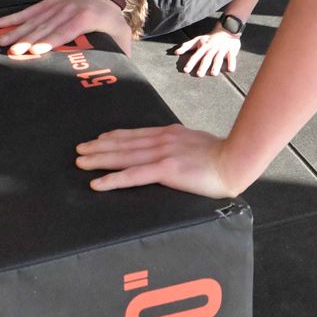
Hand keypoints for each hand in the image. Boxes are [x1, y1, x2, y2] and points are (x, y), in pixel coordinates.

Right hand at [0, 0, 131, 57]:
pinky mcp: (47, 3)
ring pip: (34, 19)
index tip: (35, 50)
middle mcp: (69, 9)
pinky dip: (12, 17)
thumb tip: (121, 76)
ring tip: (1, 41)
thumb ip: (121, 52)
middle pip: (46, 26)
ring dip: (16, 30)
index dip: (50, 40)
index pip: (67, 30)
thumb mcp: (121, 34)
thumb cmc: (111, 19)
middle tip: (13, 52)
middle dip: (28, 39)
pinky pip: (28, 11)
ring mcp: (56, 5)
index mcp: (87, 18)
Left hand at [75, 124, 239, 196]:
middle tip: (80, 149)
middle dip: (99, 146)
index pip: (136, 134)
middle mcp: (163, 139)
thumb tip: (176, 153)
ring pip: (123, 156)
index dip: (115, 136)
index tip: (99, 138)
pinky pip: (133, 175)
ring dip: (99, 159)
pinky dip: (113, 178)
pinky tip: (97, 183)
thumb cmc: (223, 157)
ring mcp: (163, 153)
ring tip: (81, 162)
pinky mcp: (166, 168)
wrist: (236, 160)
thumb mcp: (198, 144)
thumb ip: (182, 146)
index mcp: (170, 134)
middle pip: (123, 143)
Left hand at [175, 28, 241, 77]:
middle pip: (207, 58)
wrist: (226, 29)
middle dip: (203, 66)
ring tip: (213, 74)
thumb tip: (176, 52)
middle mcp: (212, 48)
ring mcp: (222, 49)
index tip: (186, 70)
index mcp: (204, 46)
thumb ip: (187, 46)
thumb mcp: (197, 40)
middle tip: (199, 75)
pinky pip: (232, 57)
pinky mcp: (231, 49)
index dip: (191, 63)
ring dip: (216, 66)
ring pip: (218, 58)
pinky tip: (230, 70)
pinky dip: (232, 63)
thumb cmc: (210, 37)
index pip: (196, 55)